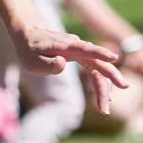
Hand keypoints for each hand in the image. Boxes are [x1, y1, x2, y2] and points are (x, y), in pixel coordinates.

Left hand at [11, 24, 126, 113]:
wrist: (29, 34)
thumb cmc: (28, 49)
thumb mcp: (30, 59)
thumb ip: (46, 63)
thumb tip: (62, 63)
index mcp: (64, 46)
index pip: (84, 48)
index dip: (99, 52)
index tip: (114, 58)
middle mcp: (77, 47)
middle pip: (98, 63)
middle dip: (105, 84)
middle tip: (105, 108)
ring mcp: (81, 51)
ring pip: (100, 68)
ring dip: (105, 87)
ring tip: (104, 109)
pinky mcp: (82, 56)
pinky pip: (96, 69)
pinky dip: (101, 82)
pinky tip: (106, 96)